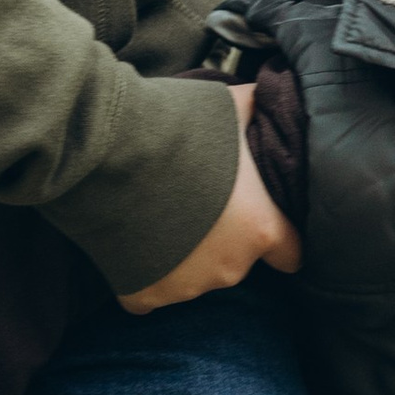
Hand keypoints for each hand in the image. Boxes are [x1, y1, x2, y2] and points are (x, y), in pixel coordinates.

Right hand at [120, 86, 301, 310]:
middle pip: (239, 262)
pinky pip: (153, 292)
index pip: (291, 253)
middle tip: (196, 201)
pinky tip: (134, 240)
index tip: (258, 218)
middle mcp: (230, 267)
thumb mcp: (230, 106)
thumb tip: (272, 98)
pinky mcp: (144, 296)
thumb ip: (259, 113)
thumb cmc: (175, 125)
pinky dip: (146, 273)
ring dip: (185, 254)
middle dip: (223, 238)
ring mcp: (185, 287)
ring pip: (196, 277)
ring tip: (160, 213)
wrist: (103, 148)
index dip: (278, 235)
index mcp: (260, 228)